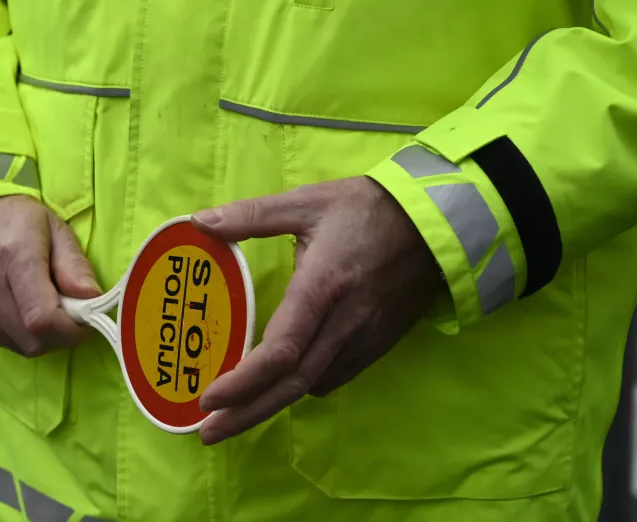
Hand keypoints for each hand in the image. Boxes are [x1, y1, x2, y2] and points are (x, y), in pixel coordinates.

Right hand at [0, 195, 100, 356]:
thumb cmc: (8, 217)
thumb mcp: (52, 226)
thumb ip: (74, 265)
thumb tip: (92, 300)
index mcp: (13, 257)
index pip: (44, 320)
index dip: (73, 331)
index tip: (86, 320)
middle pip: (34, 341)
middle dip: (59, 334)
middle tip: (64, 308)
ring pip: (18, 346)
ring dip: (37, 334)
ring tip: (36, 301)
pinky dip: (15, 332)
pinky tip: (14, 304)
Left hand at [193, 176, 443, 444]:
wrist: (436, 221)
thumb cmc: (367, 208)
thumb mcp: (306, 202)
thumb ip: (251, 215)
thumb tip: (200, 221)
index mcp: (323, 287)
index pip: (281, 351)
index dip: (243, 382)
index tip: (210, 398)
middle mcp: (344, 323)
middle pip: (292, 384)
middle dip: (248, 413)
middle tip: (209, 433)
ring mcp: (364, 338)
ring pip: (313, 385)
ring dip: (271, 405)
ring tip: (233, 416)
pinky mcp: (378, 343)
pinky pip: (335, 377)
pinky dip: (302, 388)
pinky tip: (280, 388)